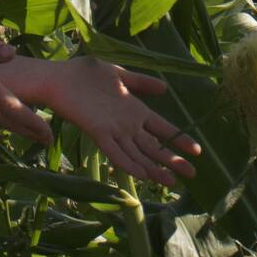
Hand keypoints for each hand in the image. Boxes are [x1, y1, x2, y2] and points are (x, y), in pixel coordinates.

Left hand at [49, 57, 200, 187]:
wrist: (59, 77)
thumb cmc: (86, 74)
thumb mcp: (119, 75)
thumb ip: (141, 82)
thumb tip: (165, 88)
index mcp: (134, 110)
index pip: (162, 128)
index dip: (179, 139)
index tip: (198, 150)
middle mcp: (126, 125)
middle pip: (154, 147)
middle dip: (173, 161)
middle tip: (193, 174)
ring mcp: (113, 130)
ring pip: (138, 155)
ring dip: (154, 169)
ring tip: (171, 181)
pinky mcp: (98, 132)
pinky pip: (116, 152)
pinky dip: (129, 164)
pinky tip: (143, 174)